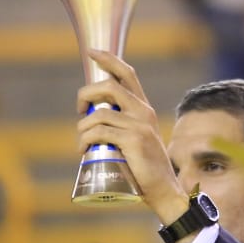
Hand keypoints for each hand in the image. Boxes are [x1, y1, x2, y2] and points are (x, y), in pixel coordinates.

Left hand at [76, 50, 189, 222]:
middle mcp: (143, 112)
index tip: (91, 52)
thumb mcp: (136, 140)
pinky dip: (86, 140)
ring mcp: (139, 126)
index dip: (108, 59)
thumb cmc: (144, 168)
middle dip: (86, 94)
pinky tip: (84, 150)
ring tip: (82, 143)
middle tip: (79, 110)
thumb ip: (121, 128)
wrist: (164, 190)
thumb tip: (92, 122)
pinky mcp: (132, 141)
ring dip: (83, 127)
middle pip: (109, 86)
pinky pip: (100, 132)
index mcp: (144, 109)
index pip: (128, 74)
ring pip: (99, 114)